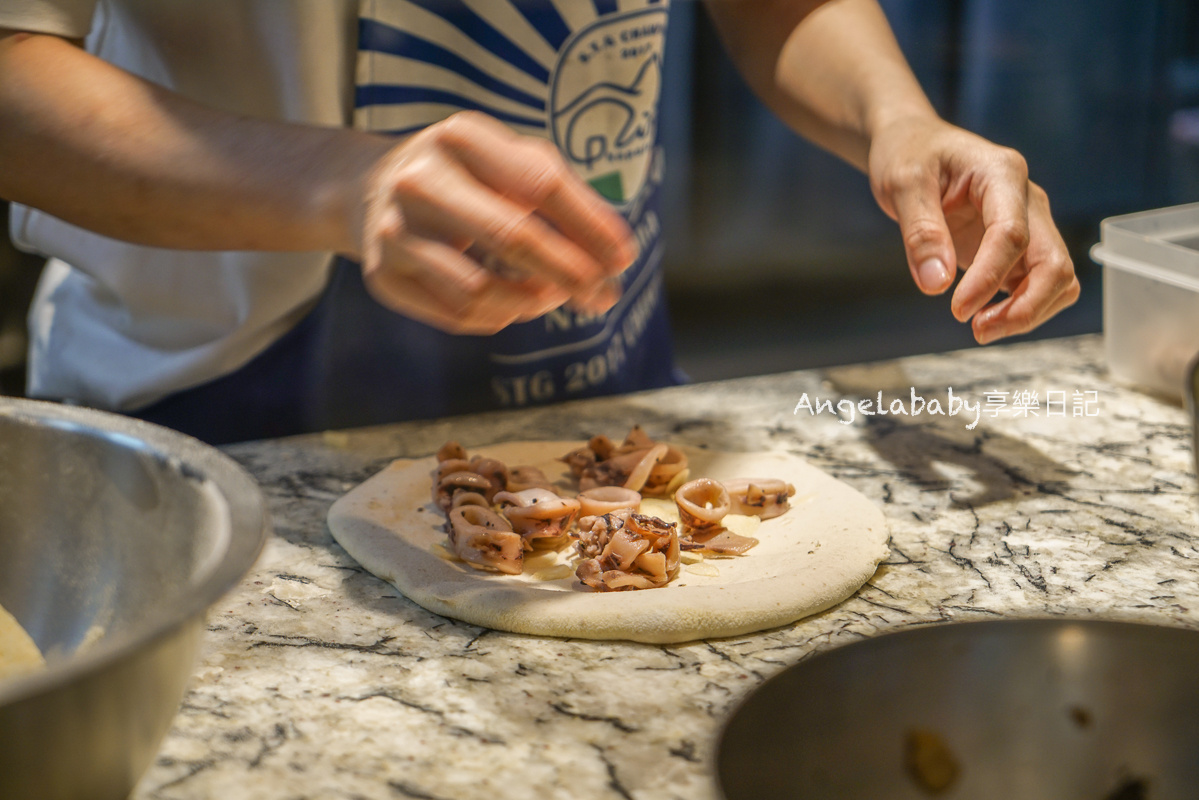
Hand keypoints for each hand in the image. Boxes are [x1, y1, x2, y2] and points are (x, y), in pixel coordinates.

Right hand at [353, 111, 636, 334]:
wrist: (370, 187)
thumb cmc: (464, 175)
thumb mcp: (506, 161)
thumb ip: (562, 195)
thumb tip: (616, 254)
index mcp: (461, 137)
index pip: (541, 184)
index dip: (589, 225)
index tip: (624, 258)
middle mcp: (421, 180)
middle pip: (513, 237)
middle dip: (571, 273)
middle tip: (605, 296)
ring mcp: (395, 231)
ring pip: (483, 291)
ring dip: (534, 301)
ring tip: (554, 295)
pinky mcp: (383, 275)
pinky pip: (459, 315)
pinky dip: (501, 316)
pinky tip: (516, 302)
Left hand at [867, 116, 1078, 343]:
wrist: (913, 142)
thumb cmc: (908, 154)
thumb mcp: (903, 183)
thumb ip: (920, 232)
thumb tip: (936, 284)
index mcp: (1002, 174)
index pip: (1012, 235)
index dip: (989, 279)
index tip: (958, 311)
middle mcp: (1027, 199)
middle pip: (1054, 262)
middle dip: (1026, 307)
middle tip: (978, 332)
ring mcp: (1029, 223)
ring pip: (1056, 278)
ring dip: (1029, 312)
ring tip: (980, 330)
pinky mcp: (1018, 245)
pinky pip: (1038, 283)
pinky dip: (1021, 307)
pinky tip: (986, 317)